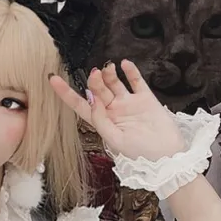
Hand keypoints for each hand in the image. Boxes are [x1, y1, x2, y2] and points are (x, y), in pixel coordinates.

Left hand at [50, 60, 186, 162]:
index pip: (80, 105)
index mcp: (102, 123)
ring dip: (108, 74)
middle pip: (98, 91)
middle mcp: (113, 111)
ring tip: (106, 69)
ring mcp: (129, 104)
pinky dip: (130, 71)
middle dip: (94, 81)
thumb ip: (101, 120)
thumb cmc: (140, 155)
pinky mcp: (145, 99)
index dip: (66, 93)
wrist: (167, 157)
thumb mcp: (115, 140)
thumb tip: (91, 98)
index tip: (53, 79)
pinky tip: (124, 63)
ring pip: (114, 83)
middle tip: (95, 74)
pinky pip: (135, 81)